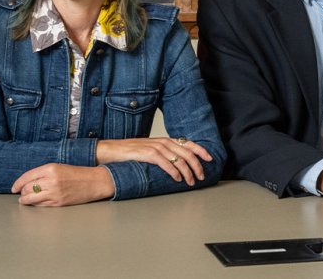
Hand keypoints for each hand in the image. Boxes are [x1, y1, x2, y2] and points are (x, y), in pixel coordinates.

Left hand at [12, 164, 114, 205]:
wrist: (94, 182)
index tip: (14, 188)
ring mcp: (55, 193)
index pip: (27, 176)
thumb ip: (44, 173)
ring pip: (31, 198)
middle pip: (28, 188)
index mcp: (51, 168)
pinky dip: (35, 204)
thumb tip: (28, 182)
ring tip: (23, 200)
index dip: (18, 183)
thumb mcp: (60, 167)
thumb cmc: (78, 174)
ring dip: (25, 200)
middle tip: (21, 193)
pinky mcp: (58, 203)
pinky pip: (40, 205)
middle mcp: (51, 180)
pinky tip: (34, 203)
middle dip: (22, 191)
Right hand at [95, 137, 212, 184]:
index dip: (201, 150)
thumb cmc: (131, 152)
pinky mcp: (148, 154)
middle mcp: (163, 142)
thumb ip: (164, 153)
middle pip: (187, 153)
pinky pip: (166, 163)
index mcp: (166, 140)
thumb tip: (178, 163)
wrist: (112, 150)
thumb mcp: (151, 150)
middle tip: (201, 177)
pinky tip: (178, 179)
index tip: (210, 159)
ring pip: (179, 159)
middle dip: (197, 166)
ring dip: (188, 172)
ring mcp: (156, 147)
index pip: (188, 143)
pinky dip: (174, 172)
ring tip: (191, 181)